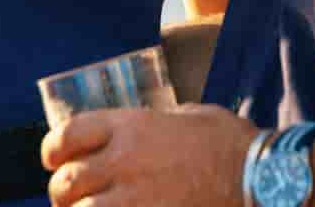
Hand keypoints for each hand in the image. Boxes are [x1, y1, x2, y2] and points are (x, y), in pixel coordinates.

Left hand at [41, 103, 256, 206]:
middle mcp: (123, 161)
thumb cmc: (231, 143)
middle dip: (63, 191)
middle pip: (66, 181)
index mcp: (130, 126)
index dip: (53, 150)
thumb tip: (139, 132)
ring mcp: (133, 199)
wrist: (262, 179)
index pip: (67, 135)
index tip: (54, 159)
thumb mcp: (187, 116)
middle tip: (71, 197)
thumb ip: (154, 123)